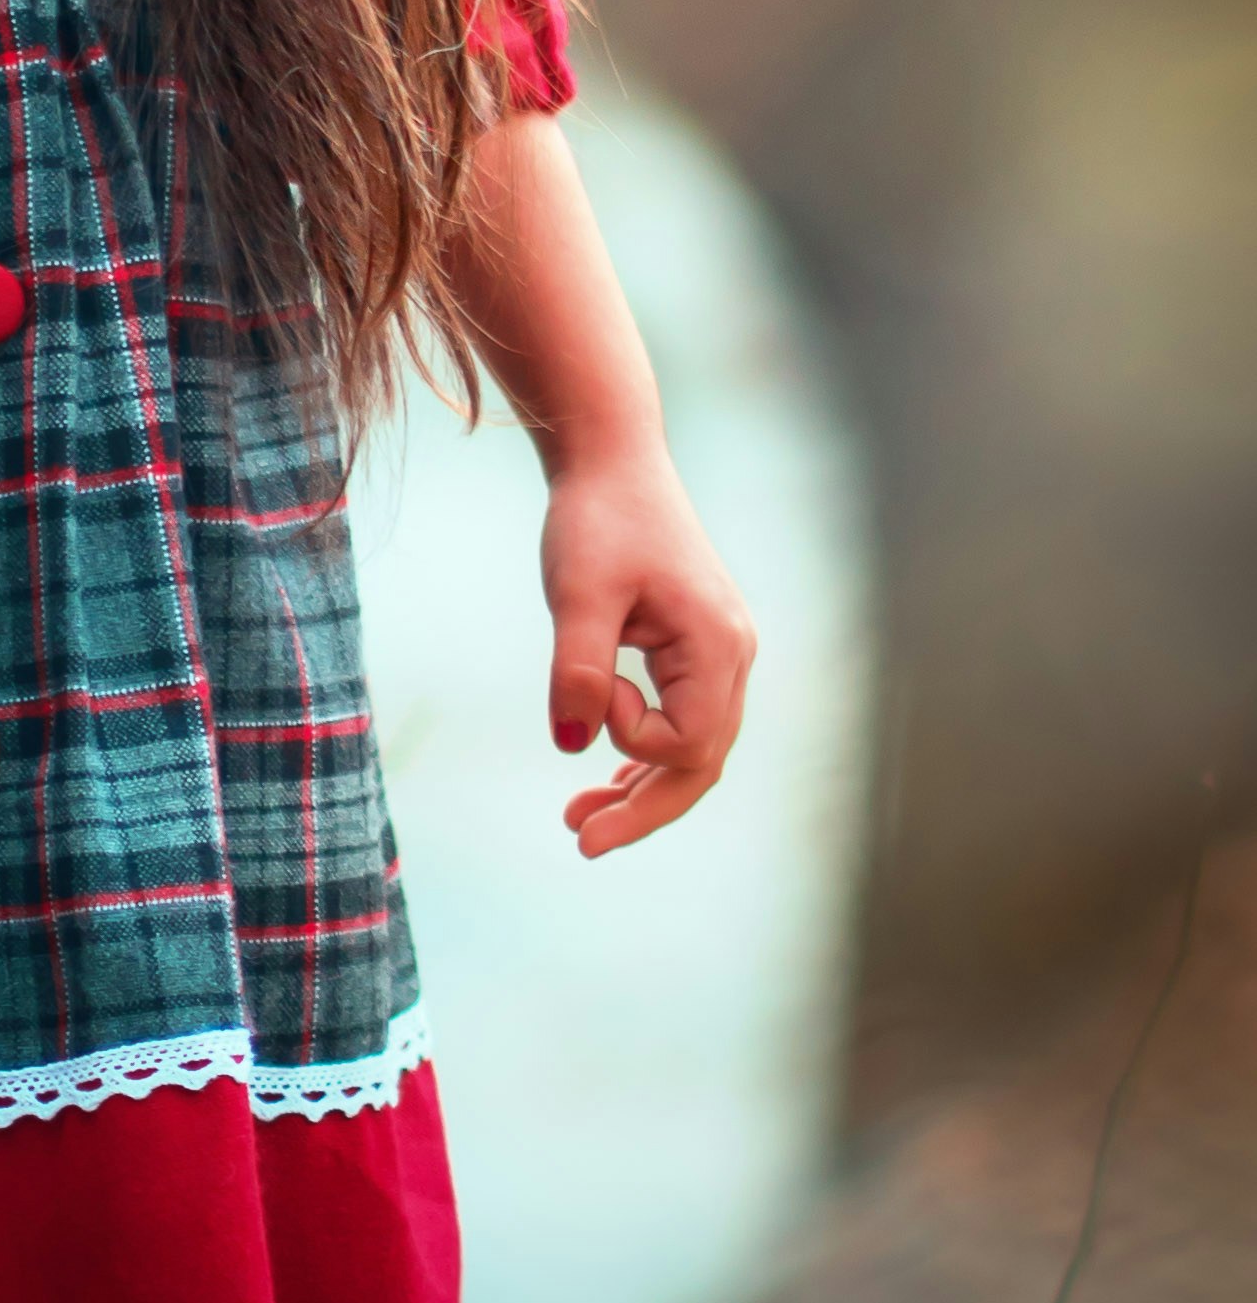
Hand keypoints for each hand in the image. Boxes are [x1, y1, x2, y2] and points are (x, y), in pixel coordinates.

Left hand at [540, 441, 756, 857]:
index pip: (689, 740)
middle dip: (644, 809)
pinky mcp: (693, 648)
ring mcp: (718, 654)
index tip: (592, 686)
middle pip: (700, 762)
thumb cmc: (597, 517)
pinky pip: (680, 720)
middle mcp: (732, 656)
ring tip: (580, 824)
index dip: (632, 736)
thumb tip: (570, 744)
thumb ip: (577, 668)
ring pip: (692, 749)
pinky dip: (642, 753)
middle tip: (582, 843)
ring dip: (640, 789)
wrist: (611, 459)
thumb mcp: (578, 591)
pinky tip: (602, 779)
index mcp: (718, 645)